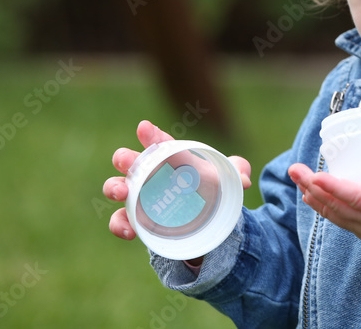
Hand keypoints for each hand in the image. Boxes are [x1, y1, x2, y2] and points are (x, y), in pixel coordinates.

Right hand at [103, 121, 252, 242]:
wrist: (204, 217)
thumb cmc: (209, 186)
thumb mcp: (227, 177)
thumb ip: (237, 170)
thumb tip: (246, 180)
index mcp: (170, 156)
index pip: (158, 141)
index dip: (150, 134)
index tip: (144, 128)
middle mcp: (150, 172)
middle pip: (129, 160)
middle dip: (124, 157)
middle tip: (127, 160)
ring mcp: (139, 195)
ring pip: (117, 187)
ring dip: (114, 187)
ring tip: (121, 192)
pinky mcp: (136, 219)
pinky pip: (120, 220)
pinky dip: (119, 225)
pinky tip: (129, 231)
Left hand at [288, 154, 360, 271]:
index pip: (357, 199)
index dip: (336, 188)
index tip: (317, 177)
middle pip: (336, 205)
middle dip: (313, 186)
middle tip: (294, 168)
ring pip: (333, 212)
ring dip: (312, 194)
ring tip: (296, 176)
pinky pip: (337, 218)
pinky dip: (321, 206)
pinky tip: (310, 194)